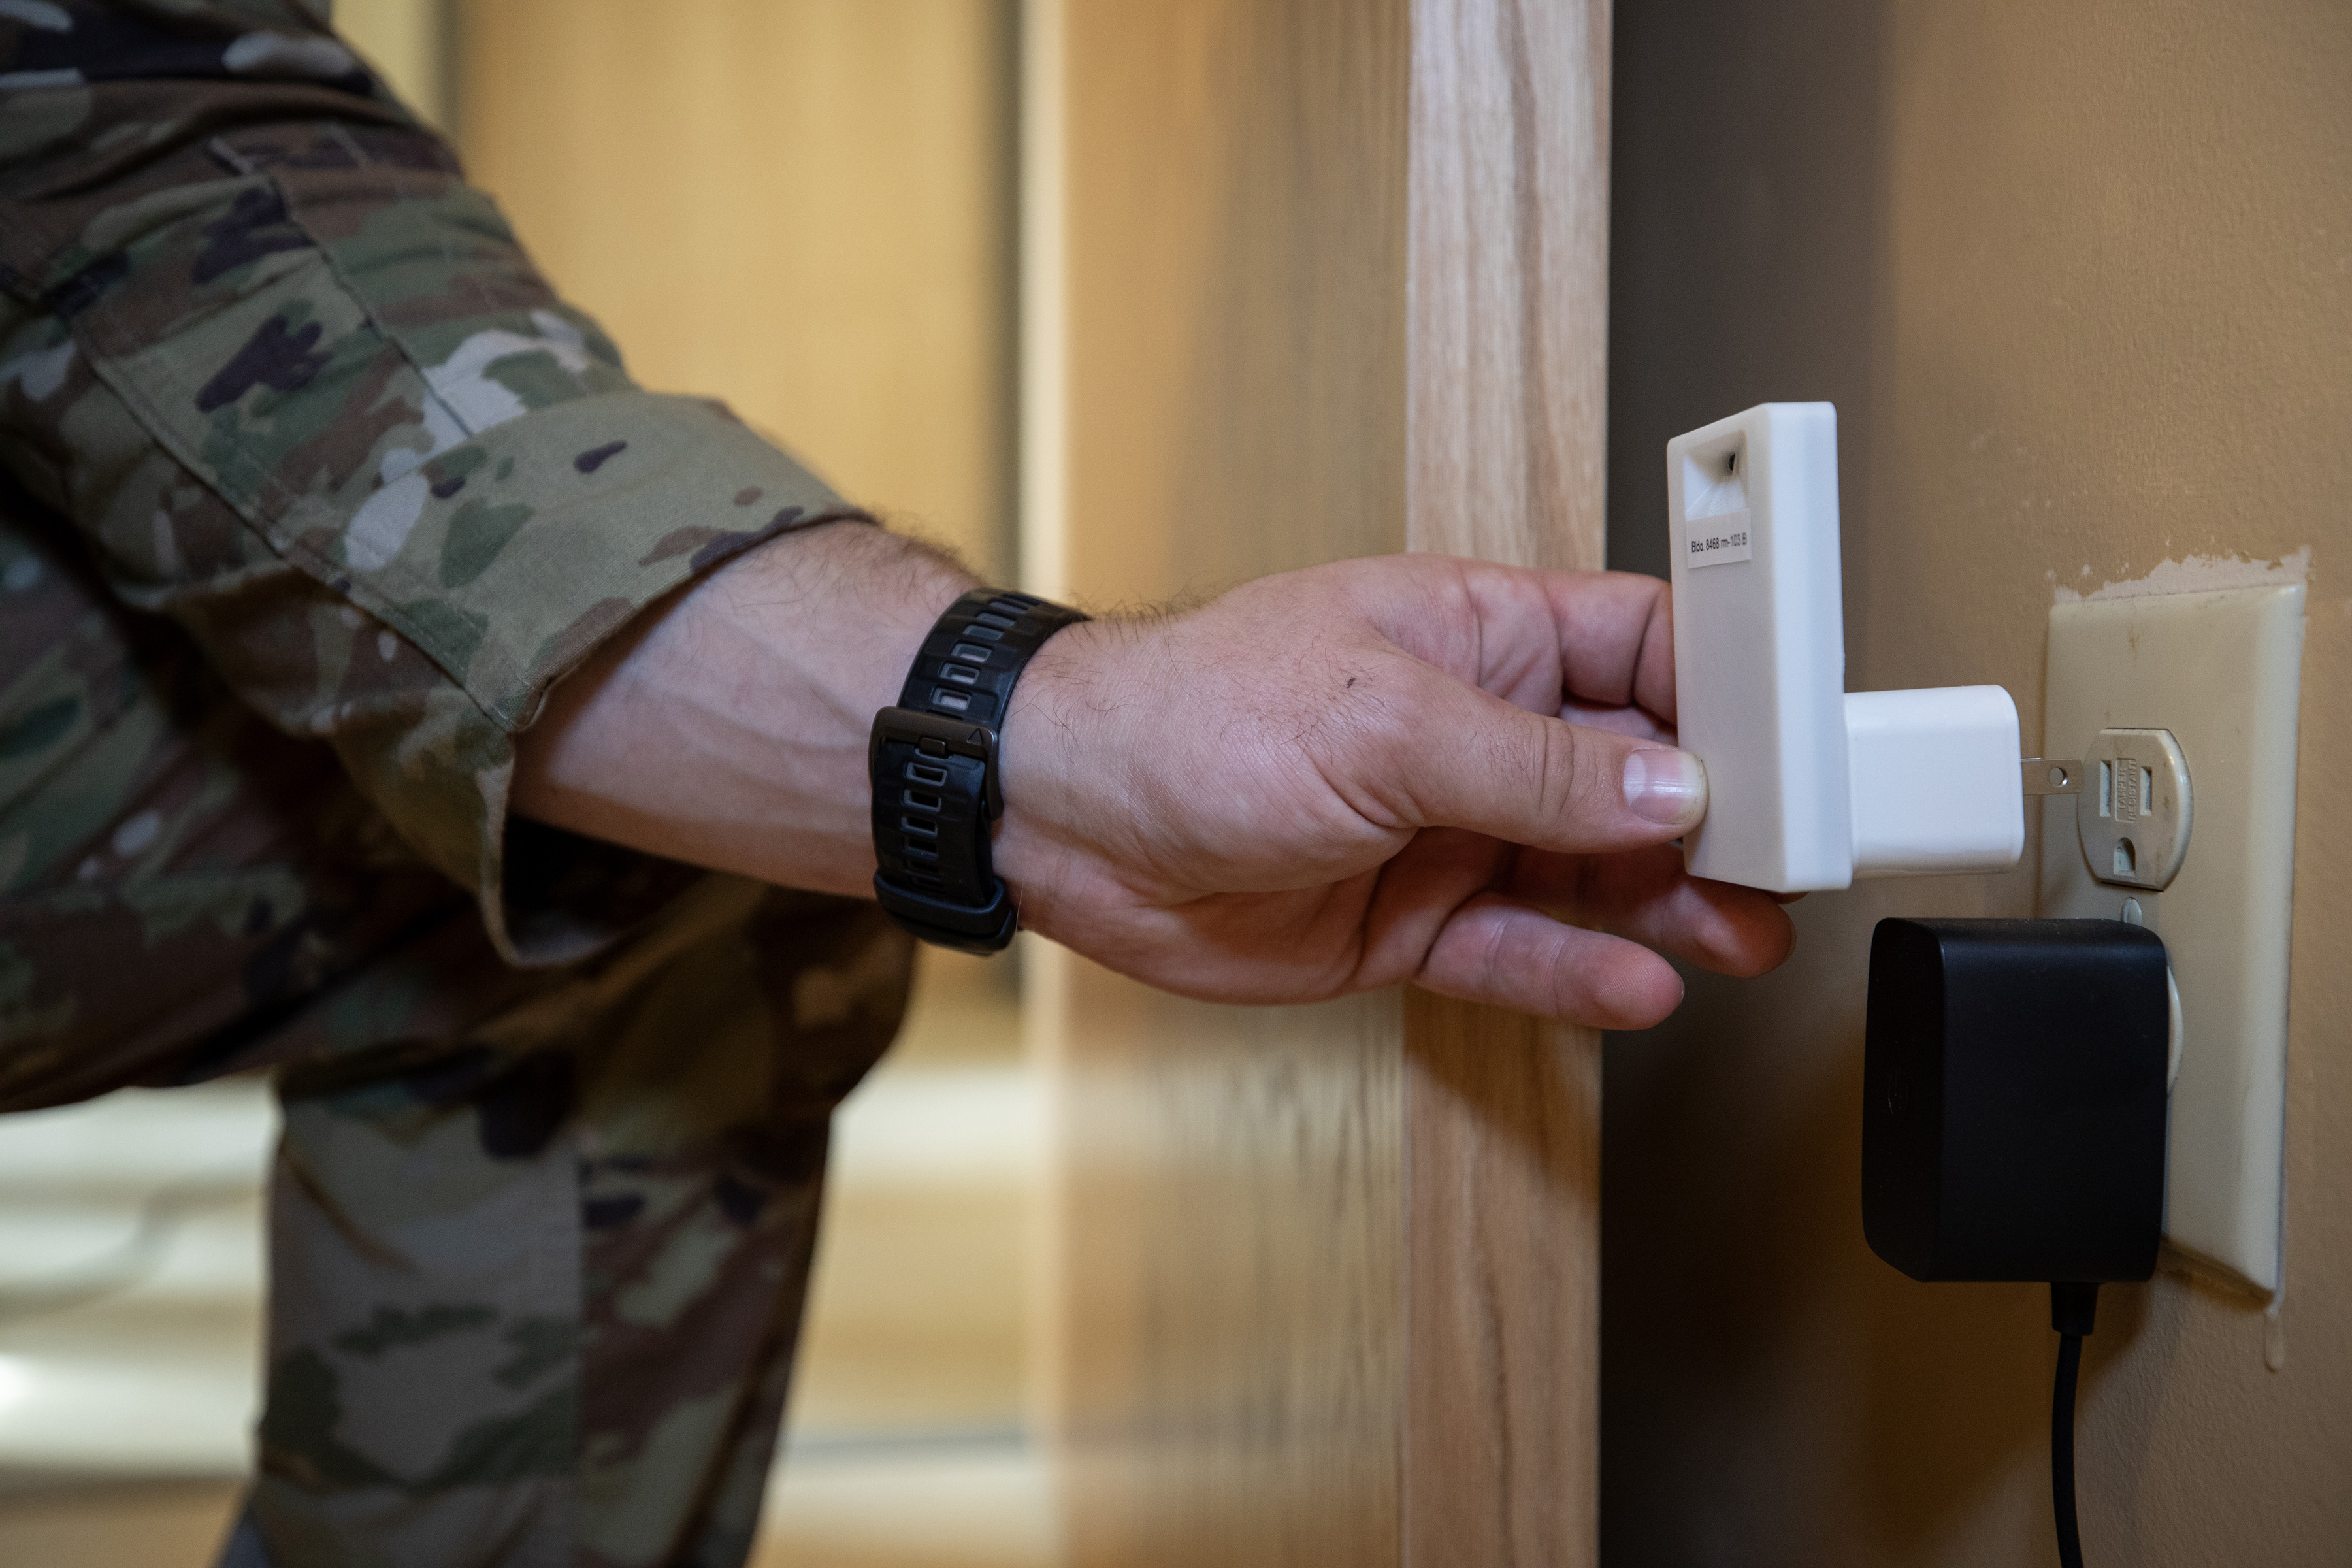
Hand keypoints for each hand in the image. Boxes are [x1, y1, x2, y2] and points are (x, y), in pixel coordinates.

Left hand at [514, 529, 1792, 1028]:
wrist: (1062, 815)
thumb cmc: (1189, 713)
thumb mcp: (1381, 721)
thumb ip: (1534, 762)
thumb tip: (1668, 782)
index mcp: (1483, 634)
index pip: (1650, 646)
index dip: (1732, 692)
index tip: (1806, 744)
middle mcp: (1478, 732)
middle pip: (1640, 772)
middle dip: (1719, 819)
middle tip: (1789, 864)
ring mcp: (1448, 831)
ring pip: (1592, 874)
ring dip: (1668, 907)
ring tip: (1740, 936)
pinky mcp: (1409, 922)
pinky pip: (1519, 951)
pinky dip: (1577, 971)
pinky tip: (1636, 983)